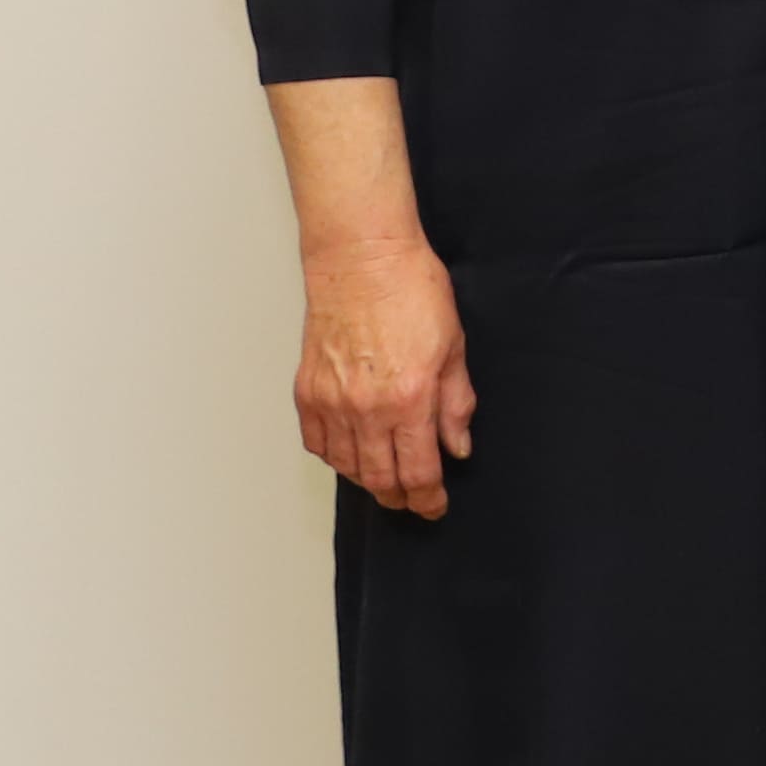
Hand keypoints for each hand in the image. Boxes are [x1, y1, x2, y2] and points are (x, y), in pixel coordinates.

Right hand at [297, 228, 474, 517]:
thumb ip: (456, 404)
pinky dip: (334, 456)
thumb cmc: (411, 291)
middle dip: (399, 496)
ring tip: (384, 479)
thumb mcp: (453, 348)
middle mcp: (367, 408)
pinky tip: (350, 453)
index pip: (418, 472)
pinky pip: (317, 442)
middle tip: (411, 499)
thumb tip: (458, 446)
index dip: (427, 498)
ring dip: (367, 480)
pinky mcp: (307, 390)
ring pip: (347, 465)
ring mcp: (332, 401)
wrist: (362, 259)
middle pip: (380, 478)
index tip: (434, 506)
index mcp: (410, 399)